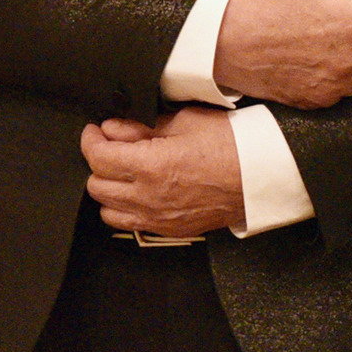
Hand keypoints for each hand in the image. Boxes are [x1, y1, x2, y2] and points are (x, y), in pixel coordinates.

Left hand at [82, 107, 245, 237]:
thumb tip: (112, 128)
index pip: (98, 157)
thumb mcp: (185, 122)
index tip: (94, 130)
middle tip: (112, 145)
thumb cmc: (230, 143)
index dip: (90, 139)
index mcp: (151, 166)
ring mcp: (157, 218)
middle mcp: (148, 197)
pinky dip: (124, 208)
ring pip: (107, 209)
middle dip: (99, 161)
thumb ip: (142, 126)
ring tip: (124, 170)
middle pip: (97, 184)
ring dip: (109, 187)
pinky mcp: (169, 229)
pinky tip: (138, 191)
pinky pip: (129, 224)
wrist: (261, 173)